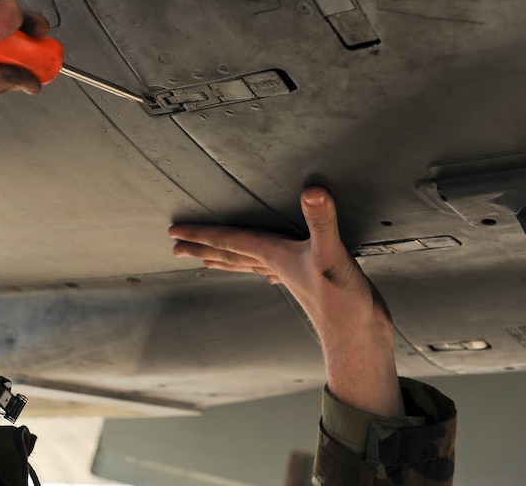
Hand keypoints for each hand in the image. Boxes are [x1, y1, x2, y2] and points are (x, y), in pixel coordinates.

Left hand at [168, 186, 403, 415]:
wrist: (360, 339)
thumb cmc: (343, 302)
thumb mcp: (332, 254)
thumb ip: (321, 221)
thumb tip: (313, 192)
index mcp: (275, 256)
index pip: (229, 240)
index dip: (201, 233)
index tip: (173, 232)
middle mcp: (276, 266)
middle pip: (230, 254)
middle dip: (202, 248)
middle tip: (176, 247)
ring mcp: (290, 277)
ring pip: (247, 264)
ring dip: (225, 258)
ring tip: (206, 257)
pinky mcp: (308, 284)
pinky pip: (273, 272)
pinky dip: (263, 269)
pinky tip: (267, 275)